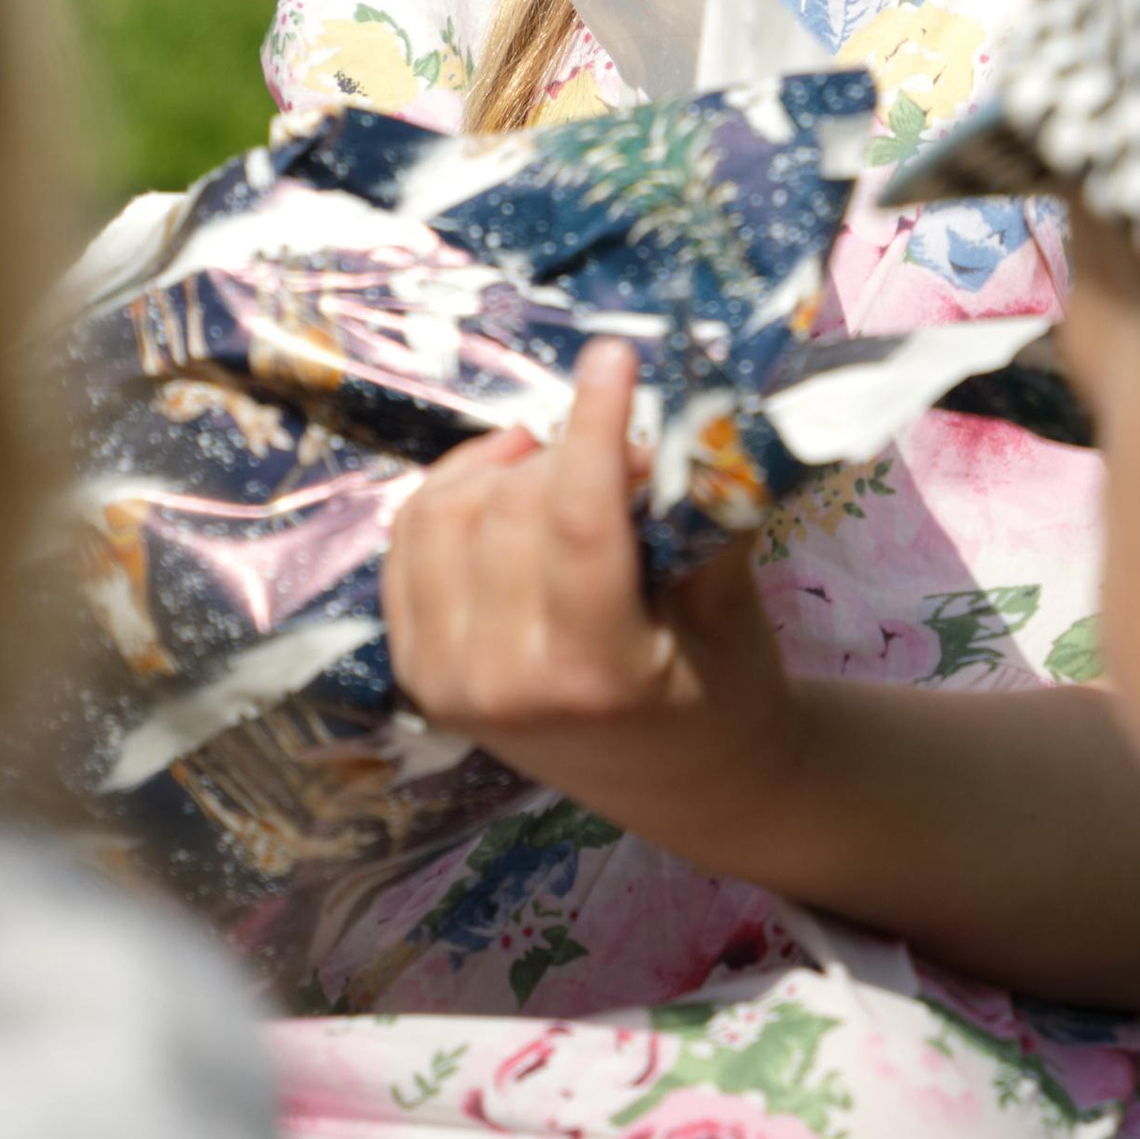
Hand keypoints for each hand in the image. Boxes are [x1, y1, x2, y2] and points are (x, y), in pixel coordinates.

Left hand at [382, 338, 799, 846]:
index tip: (613, 354)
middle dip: (569, 452)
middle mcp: (501, 682)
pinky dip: (454, 490)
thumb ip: (697, 515)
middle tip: (622, 455)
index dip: (593, 424)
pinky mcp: (415, 666)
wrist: (682, 783)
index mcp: (592, 674)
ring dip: (506, 467)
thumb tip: (674, 416)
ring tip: (561, 467)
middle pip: (512, 505)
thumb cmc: (721, 689)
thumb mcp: (728, 607)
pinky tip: (505, 481)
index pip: (578, 520)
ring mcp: (444, 679)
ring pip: (447, 511)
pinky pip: (410, 539)